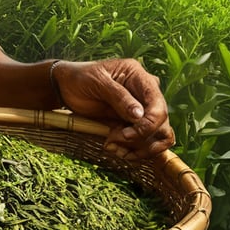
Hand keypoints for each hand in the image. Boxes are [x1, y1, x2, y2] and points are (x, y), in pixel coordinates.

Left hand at [51, 59, 173, 159]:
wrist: (67, 87)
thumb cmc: (81, 78)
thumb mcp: (97, 82)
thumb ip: (119, 97)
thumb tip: (140, 115)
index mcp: (140, 78)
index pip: (158, 105)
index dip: (148, 125)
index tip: (127, 135)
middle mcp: (146, 94)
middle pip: (161, 124)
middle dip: (140, 139)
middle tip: (114, 140)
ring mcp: (141, 111)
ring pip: (158, 137)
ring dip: (139, 149)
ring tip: (113, 147)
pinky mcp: (133, 125)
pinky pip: (144, 143)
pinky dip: (132, 151)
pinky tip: (113, 148)